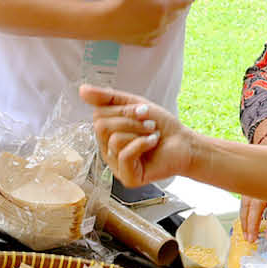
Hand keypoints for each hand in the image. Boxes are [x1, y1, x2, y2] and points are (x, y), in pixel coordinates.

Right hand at [81, 86, 199, 185]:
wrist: (185, 144)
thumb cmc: (161, 127)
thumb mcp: (134, 105)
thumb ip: (108, 98)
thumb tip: (81, 89)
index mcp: (107, 135)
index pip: (97, 116)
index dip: (120, 110)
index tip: (142, 111)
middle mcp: (108, 151)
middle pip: (101, 127)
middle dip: (129, 120)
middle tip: (148, 124)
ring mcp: (116, 166)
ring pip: (113, 140)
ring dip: (138, 132)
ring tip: (152, 135)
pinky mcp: (128, 178)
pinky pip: (124, 155)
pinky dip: (142, 145)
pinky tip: (153, 144)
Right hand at [98, 0, 198, 45]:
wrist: (103, 21)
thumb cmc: (120, 1)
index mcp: (161, 9)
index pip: (181, 2)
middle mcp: (159, 24)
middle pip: (174, 15)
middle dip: (179, 8)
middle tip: (183, 3)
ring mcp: (150, 35)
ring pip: (165, 27)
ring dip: (169, 20)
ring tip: (169, 15)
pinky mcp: (140, 42)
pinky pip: (154, 39)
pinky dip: (157, 34)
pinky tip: (155, 33)